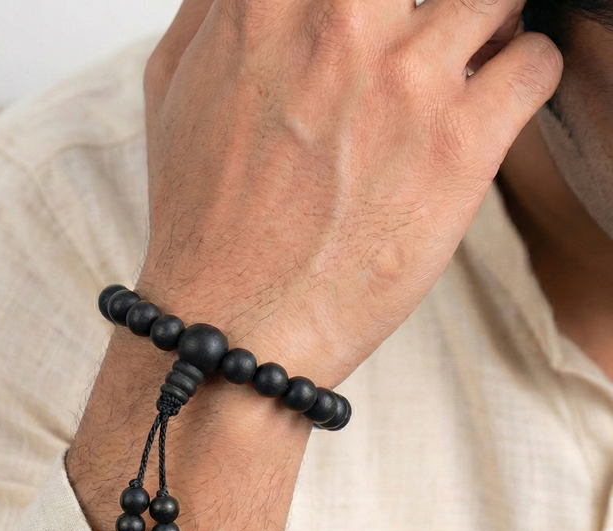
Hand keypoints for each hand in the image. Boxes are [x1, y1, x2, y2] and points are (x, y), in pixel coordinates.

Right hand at [137, 0, 561, 385]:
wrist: (232, 321)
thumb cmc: (201, 219)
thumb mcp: (172, 89)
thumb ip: (214, 10)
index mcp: (267, 0)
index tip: (380, 14)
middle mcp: (341, 22)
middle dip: (427, 4)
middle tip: (423, 34)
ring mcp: (407, 79)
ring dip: (488, 26)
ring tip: (464, 65)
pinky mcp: (461, 143)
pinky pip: (536, 64)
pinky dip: (524, 76)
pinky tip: (488, 109)